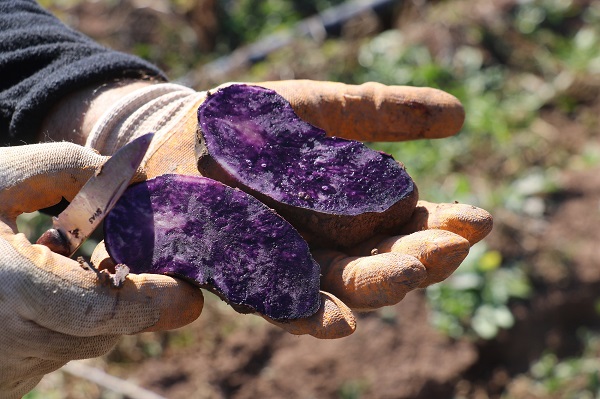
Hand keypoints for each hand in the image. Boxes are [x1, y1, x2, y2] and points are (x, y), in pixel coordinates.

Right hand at [0, 143, 202, 398]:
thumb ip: (67, 168)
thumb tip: (135, 179)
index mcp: (4, 291)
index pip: (99, 312)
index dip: (151, 303)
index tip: (191, 295)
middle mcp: (6, 341)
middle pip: (103, 328)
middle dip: (132, 295)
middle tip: (136, 255)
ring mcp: (4, 368)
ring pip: (84, 340)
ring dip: (100, 301)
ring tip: (75, 257)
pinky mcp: (4, 378)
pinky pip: (59, 348)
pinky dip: (72, 317)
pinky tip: (48, 281)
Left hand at [42, 79, 491, 338]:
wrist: (180, 132)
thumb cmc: (257, 120)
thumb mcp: (323, 109)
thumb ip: (382, 113)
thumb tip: (459, 114)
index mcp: (354, 210)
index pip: (409, 227)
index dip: (443, 227)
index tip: (476, 220)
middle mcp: (327, 245)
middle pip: (381, 264)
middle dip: (418, 259)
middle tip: (447, 248)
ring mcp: (287, 266)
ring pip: (339, 289)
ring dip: (375, 287)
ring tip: (408, 275)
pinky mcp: (242, 279)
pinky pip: (278, 304)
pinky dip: (308, 316)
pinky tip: (338, 323)